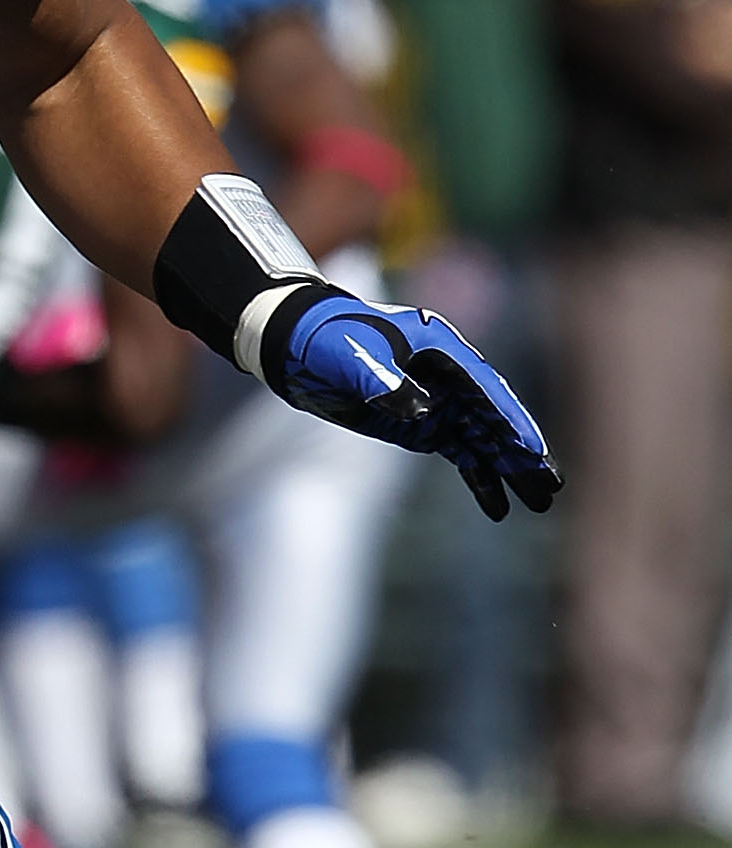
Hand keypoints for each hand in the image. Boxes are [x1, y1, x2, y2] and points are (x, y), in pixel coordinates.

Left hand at [273, 292, 558, 521]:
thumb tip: (424, 409)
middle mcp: (447, 375)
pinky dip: (479, 478)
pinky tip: (497, 507)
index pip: (482, 387)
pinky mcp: (423, 424)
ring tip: (539, 500)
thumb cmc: (324, 340)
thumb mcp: (351, 357)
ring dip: (510, 469)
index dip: (507, 418)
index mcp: (438, 348)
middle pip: (493, 415)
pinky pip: (460, 453)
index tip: (529, 448)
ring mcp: (438, 400)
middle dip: (522, 450)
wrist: (295, 344)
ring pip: (483, 438)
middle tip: (551, 482)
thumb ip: (385, 382)